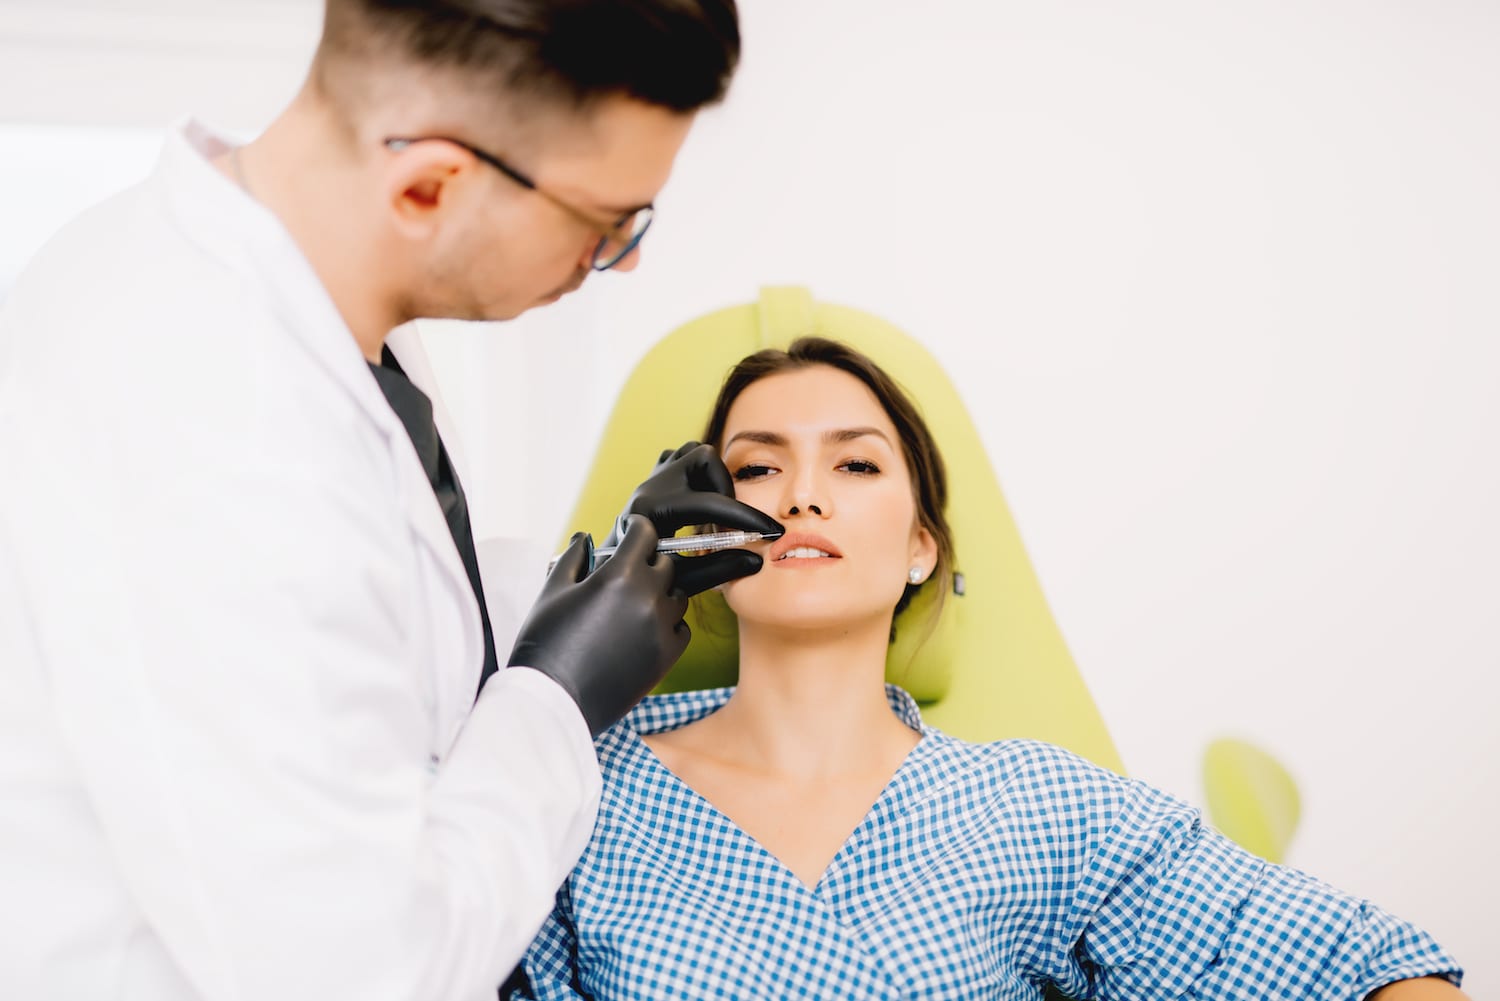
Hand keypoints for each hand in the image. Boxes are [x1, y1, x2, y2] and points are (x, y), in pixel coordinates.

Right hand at [507, 516, 687, 735]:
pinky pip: (681, 628)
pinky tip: (644, 629)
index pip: (646, 533)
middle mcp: (647, 596)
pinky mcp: (668, 655)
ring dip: (660, 594)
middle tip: (627, 575)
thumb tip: (586, 538)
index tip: (630, 535)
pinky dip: (668, 624)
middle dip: (647, 563)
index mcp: (619, 574)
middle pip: (665, 563)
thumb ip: (574, 557)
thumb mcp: (553, 591)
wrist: (555, 699)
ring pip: (678, 595)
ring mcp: (661, 627)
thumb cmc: (546, 642)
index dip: (637, 530)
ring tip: (634, 605)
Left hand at [608, 441, 782, 596]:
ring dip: (713, 476)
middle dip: (726, 488)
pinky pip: (682, 456)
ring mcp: (651, 476)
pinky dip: (699, 473)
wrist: (612, 571)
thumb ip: (718, 570)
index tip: (770, 531)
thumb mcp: (681, 580)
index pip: (709, 503)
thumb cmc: (643, 579)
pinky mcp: (654, 476)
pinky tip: (701, 502)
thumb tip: (756, 560)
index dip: (745, 516)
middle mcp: (650, 486)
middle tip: (730, 522)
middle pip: (703, 457)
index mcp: (652, 510)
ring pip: (693, 451)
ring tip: (716, 511)